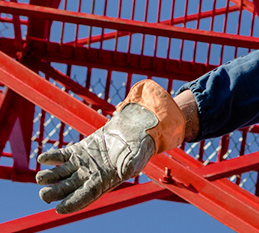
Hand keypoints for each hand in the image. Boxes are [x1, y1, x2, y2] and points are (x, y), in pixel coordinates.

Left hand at [36, 103, 156, 213]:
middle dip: (55, 192)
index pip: (85, 196)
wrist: (135, 129)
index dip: (72, 203)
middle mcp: (90, 175)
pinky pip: (61, 156)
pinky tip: (43, 158)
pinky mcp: (78, 150)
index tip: (59, 208)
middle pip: (68, 188)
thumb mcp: (138, 156)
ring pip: (61, 173)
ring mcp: (82, 163)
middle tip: (44, 194)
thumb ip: (131, 164)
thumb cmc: (140, 146)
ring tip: (41, 177)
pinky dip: (51, 157)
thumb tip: (125, 172)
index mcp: (103, 182)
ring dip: (49, 176)